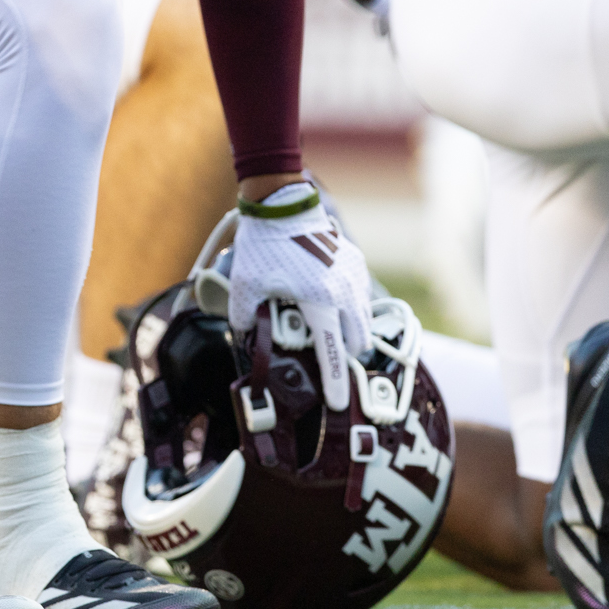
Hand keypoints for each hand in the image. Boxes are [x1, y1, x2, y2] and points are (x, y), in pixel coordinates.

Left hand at [227, 185, 372, 411]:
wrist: (283, 204)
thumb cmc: (263, 245)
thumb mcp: (245, 285)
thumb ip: (244, 317)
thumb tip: (245, 336)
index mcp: (320, 301)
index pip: (333, 352)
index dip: (335, 381)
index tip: (338, 403)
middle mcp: (345, 292)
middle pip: (357, 340)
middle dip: (344, 354)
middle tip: (325, 357)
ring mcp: (355, 276)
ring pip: (363, 319)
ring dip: (349, 331)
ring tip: (325, 330)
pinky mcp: (357, 262)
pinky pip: (360, 295)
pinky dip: (350, 306)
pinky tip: (328, 302)